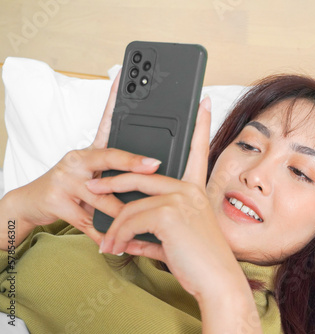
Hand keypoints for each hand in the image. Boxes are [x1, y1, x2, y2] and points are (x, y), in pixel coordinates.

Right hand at [4, 71, 159, 244]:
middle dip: (133, 163)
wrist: (28, 204)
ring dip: (122, 214)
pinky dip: (104, 235)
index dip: (114, 99)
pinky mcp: (56, 201)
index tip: (125, 79)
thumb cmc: (68, 188)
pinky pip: (88, 222)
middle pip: (109, 157)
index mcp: (89, 152)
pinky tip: (115, 243)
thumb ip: (114, 172)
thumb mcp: (90, 175)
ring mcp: (65, 179)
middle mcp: (77, 160)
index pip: (105, 122)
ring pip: (103, 198)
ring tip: (139, 221)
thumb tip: (151, 173)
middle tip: (154, 165)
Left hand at [89, 97, 244, 297]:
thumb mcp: (175, 241)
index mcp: (195, 190)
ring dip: (114, 226)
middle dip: (113, 181)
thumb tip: (128, 239)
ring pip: (131, 203)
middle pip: (141, 175)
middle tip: (93, 186)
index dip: (202, 125)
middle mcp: (190, 188)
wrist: (216, 279)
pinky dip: (119, 237)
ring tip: (108, 244)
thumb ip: (152, 235)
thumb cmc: (201, 261)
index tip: (203, 103)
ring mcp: (181, 197)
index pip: (198, 151)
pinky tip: (119, 249)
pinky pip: (131, 220)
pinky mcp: (169, 211)